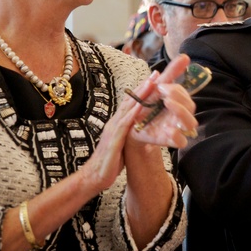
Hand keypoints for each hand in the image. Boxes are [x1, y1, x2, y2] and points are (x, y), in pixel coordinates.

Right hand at [77, 57, 196, 193]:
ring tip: (152, 82)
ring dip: (140, 95)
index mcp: (117, 123)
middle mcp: (115, 123)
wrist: (93, 177)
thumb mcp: (121, 144)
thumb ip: (127, 134)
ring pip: (128, 108)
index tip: (154, 78)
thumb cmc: (109, 162)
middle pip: (130, 100)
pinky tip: (141, 106)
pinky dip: (133, 114)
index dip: (142, 90)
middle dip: (144, 86)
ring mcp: (113, 130)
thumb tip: (137, 129)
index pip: (131, 103)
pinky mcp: (114, 140)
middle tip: (157, 73)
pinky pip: (124, 125)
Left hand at [125, 55, 197, 148]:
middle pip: (191, 107)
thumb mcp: (155, 86)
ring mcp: (176, 127)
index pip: (185, 94)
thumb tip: (185, 56)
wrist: (128, 124)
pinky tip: (168, 129)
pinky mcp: (169, 140)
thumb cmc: (145, 103)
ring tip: (168, 103)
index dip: (177, 89)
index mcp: (178, 101)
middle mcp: (179, 114)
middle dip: (179, 97)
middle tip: (164, 93)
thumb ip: (171, 73)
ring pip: (191, 123)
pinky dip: (177, 136)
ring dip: (181, 113)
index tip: (162, 85)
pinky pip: (181, 141)